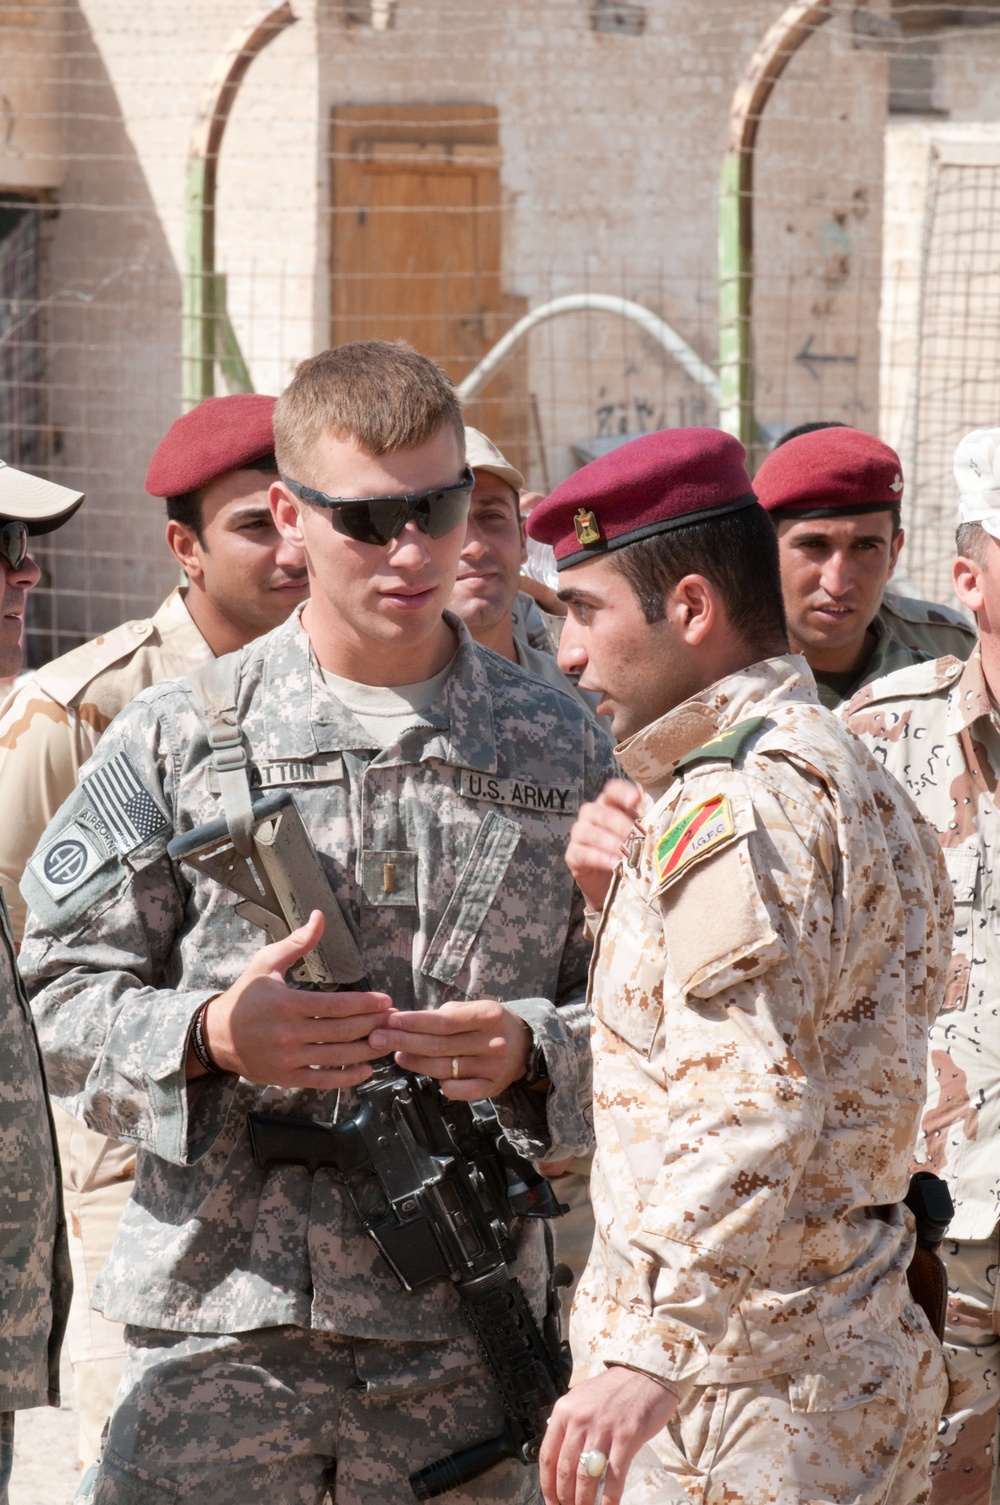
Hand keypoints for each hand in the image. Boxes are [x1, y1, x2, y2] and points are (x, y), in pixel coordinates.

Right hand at [192, 910, 391, 1088]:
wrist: (216, 1035)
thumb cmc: (245, 995)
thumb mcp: (267, 962)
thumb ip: (297, 942)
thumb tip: (319, 916)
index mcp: (287, 1003)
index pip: (336, 1006)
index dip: (365, 1004)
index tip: (386, 1000)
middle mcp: (288, 1033)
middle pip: (341, 1031)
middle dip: (372, 1024)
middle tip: (394, 1019)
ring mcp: (287, 1059)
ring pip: (336, 1057)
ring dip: (367, 1050)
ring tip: (388, 1041)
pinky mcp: (285, 1078)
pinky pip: (322, 1081)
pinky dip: (346, 1079)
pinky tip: (366, 1069)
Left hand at [368, 999, 530, 1099]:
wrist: (527, 1045)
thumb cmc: (492, 1024)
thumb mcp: (477, 1008)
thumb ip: (448, 1014)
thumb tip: (409, 1023)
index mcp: (487, 1016)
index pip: (444, 1021)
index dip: (414, 1022)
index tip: (390, 1020)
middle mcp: (492, 1043)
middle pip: (439, 1045)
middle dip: (404, 1041)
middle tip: (377, 1038)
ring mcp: (493, 1068)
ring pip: (444, 1068)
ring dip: (415, 1062)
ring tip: (396, 1055)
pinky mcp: (493, 1088)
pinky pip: (460, 1090)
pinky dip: (443, 1085)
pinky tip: (428, 1076)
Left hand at [539, 1367, 677, 1504]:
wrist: (646, 1374)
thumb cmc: (615, 1388)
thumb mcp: (582, 1398)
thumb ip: (569, 1423)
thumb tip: (557, 1453)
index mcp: (565, 1410)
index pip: (547, 1456)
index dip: (547, 1485)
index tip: (551, 1501)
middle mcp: (580, 1419)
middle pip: (565, 1471)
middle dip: (565, 1498)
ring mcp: (603, 1429)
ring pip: (586, 1477)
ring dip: (584, 1502)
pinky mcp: (626, 1437)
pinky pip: (613, 1477)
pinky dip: (609, 1499)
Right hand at [565, 779, 641, 910]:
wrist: (613, 884)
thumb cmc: (630, 853)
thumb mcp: (641, 835)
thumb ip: (648, 822)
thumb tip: (668, 815)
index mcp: (610, 804)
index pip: (613, 790)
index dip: (623, 793)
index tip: (635, 800)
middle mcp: (592, 814)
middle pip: (603, 813)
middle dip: (622, 825)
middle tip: (638, 837)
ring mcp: (580, 833)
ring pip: (592, 833)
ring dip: (611, 843)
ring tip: (627, 854)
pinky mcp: (573, 855)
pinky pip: (583, 853)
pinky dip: (599, 858)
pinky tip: (613, 864)